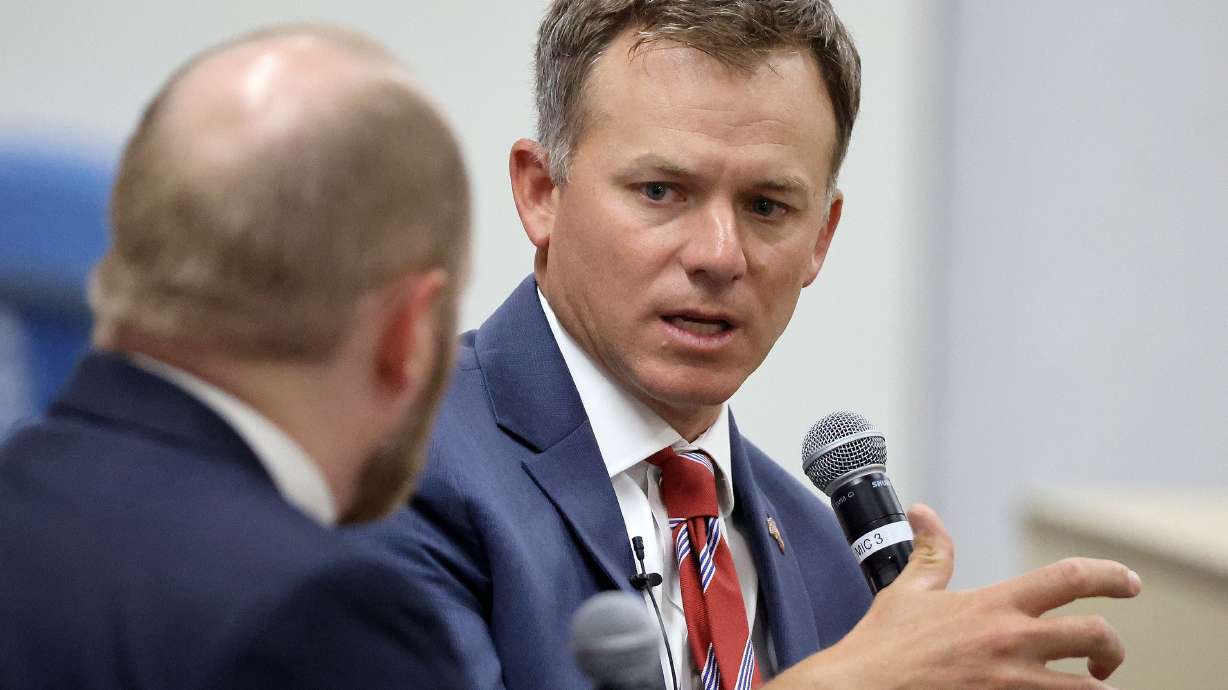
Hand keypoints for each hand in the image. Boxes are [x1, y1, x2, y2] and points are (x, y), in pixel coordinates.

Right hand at [768, 504, 1141, 689]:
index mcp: (994, 606)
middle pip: (1096, 636)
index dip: (1110, 576)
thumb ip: (931, 553)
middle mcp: (1012, 643)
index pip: (1069, 579)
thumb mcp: (908, 593)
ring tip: (1087, 687)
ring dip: (1095, 688)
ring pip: (1088, 689)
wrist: (862, 689)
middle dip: (1113, 649)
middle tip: (1105, 660)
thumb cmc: (882, 646)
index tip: (1128, 582)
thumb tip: (924, 513)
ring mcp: (1012, 684)